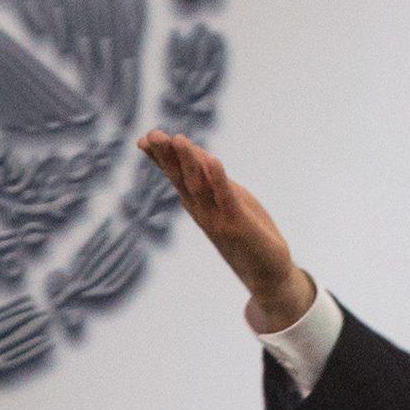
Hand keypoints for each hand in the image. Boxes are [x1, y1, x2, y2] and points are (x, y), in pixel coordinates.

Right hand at [137, 131, 315, 330]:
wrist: (266, 273)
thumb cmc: (246, 232)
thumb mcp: (226, 200)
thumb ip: (211, 180)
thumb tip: (198, 155)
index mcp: (198, 204)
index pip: (176, 177)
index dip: (160, 159)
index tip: (143, 140)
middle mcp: (202, 210)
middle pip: (181, 179)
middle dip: (166, 157)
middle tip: (151, 135)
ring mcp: (218, 217)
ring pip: (199, 185)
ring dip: (188, 162)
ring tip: (177, 139)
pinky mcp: (238, 223)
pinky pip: (226, 198)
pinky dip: (219, 179)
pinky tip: (212, 159)